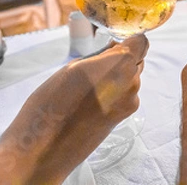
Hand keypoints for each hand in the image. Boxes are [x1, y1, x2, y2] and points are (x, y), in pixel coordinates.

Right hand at [0, 35, 147, 184]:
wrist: (44, 146)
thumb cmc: (52, 102)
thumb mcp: (74, 67)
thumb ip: (101, 56)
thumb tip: (115, 48)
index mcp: (120, 65)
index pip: (141, 42)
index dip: (130, 40)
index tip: (116, 42)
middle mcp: (131, 83)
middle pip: (136, 60)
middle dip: (121, 59)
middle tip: (95, 64)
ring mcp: (129, 102)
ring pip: (130, 78)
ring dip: (116, 77)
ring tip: (87, 85)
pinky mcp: (123, 118)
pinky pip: (124, 96)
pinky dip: (113, 93)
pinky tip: (90, 100)